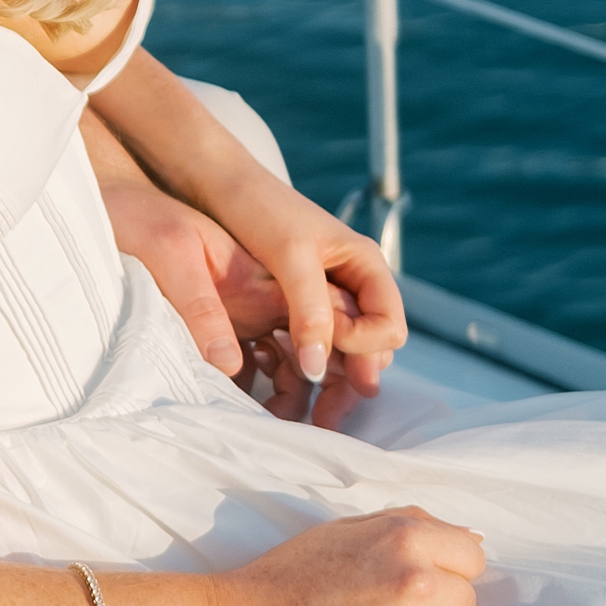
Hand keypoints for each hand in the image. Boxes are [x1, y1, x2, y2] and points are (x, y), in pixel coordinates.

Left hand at [204, 168, 406, 412]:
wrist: (216, 184)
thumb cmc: (259, 210)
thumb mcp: (290, 259)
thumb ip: (310, 312)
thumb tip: (323, 371)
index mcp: (364, 266)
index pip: (389, 326)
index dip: (364, 346)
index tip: (326, 350)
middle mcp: (351, 283)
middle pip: (370, 347)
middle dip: (351, 381)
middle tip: (327, 421)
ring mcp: (323, 295)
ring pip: (339, 351)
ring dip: (327, 383)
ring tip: (308, 419)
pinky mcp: (292, 303)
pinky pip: (309, 344)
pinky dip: (301, 366)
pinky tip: (280, 386)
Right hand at [217, 507, 485, 605]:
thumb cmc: (291, 574)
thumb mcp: (344, 530)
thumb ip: (408, 525)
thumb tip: (472, 537)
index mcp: (405, 538)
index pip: (472, 555)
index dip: (449, 566)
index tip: (423, 574)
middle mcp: (416, 581)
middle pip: (465, 597)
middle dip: (437, 601)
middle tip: (384, 602)